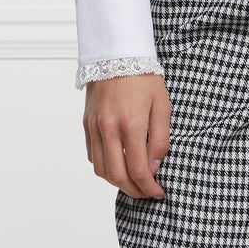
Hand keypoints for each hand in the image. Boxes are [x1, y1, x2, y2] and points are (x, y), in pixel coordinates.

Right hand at [83, 73, 169, 198]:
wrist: (117, 54)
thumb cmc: (144, 78)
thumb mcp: (162, 106)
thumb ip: (160, 140)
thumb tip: (154, 167)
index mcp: (131, 124)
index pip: (138, 170)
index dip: (149, 187)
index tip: (158, 192)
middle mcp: (108, 128)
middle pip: (117, 176)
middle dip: (133, 191)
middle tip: (146, 193)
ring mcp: (94, 127)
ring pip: (101, 169)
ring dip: (117, 182)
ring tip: (133, 183)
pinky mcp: (87, 124)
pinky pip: (92, 155)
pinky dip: (105, 167)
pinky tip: (118, 165)